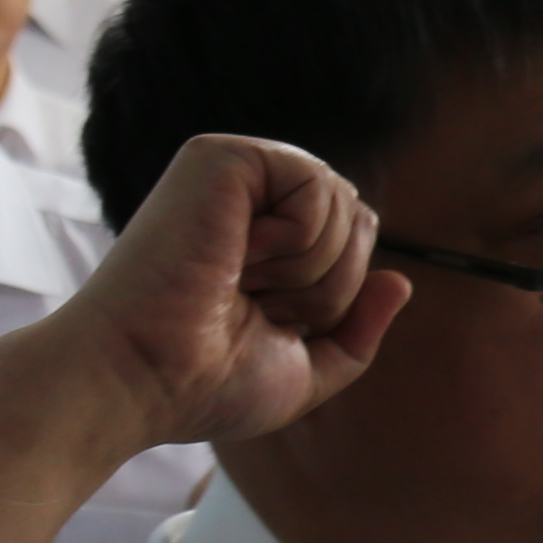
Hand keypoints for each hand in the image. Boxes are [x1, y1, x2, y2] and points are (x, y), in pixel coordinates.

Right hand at [54, 133, 402, 454]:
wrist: (141, 380)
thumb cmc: (203, 385)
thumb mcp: (302, 372)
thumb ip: (357, 332)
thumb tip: (401, 280)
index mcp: (264, 241)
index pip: (355, 241)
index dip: (333, 299)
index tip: (262, 324)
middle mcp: (251, 201)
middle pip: (360, 220)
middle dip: (329, 287)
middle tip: (252, 306)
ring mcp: (235, 174)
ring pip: (346, 204)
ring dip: (309, 272)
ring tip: (237, 284)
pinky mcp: (222, 157)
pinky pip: (319, 184)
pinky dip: (296, 240)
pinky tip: (238, 257)